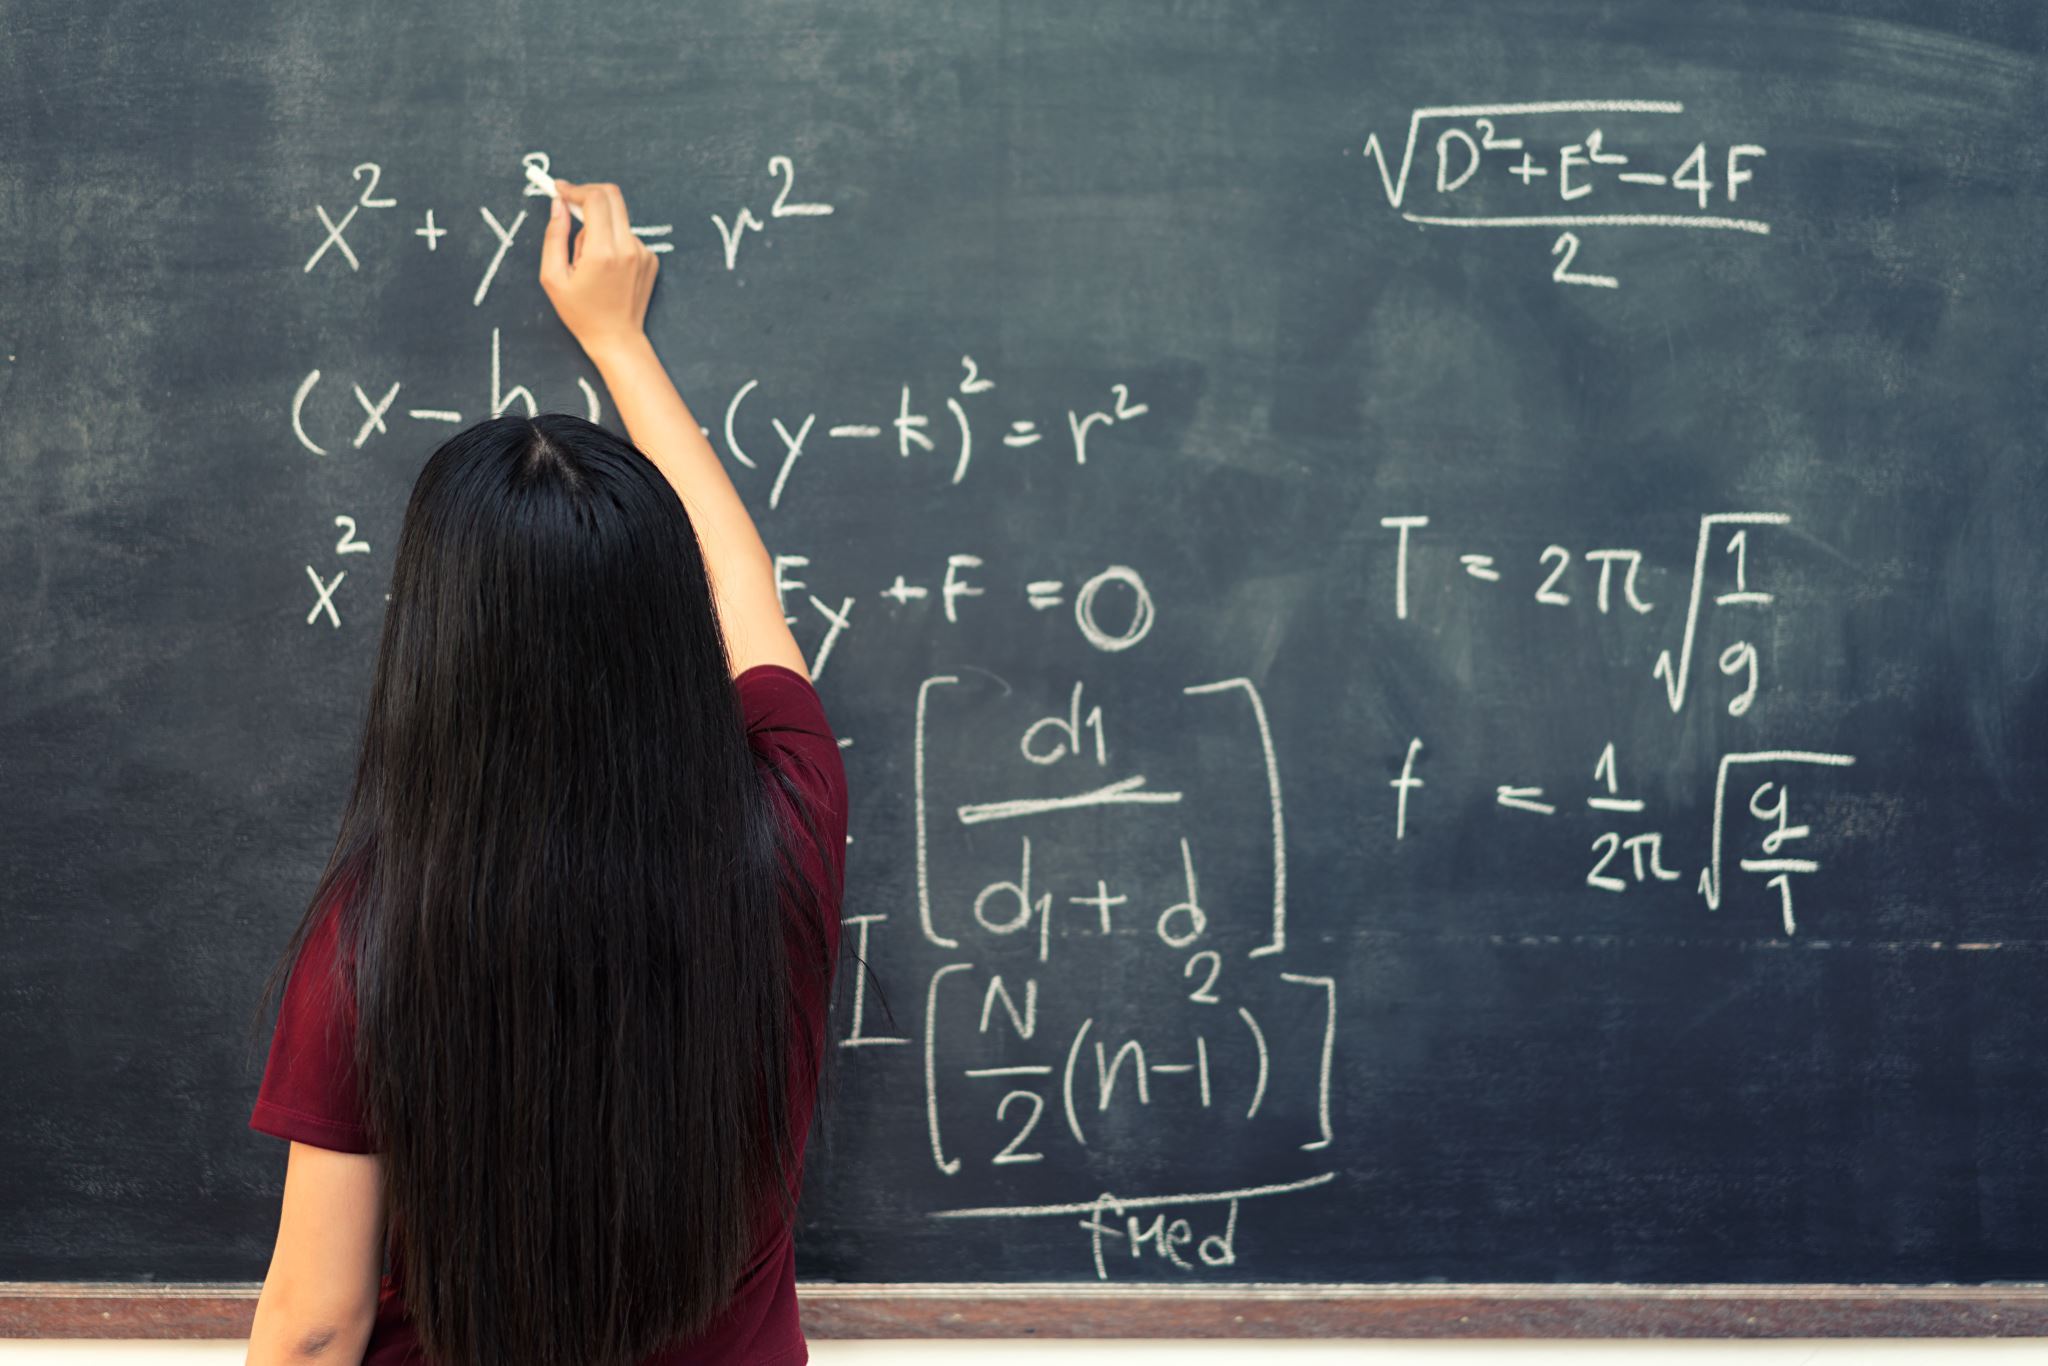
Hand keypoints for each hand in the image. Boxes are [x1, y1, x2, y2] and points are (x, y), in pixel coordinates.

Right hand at [538, 180, 659, 361]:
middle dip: (588, 193)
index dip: (575, 189)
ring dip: (599, 224)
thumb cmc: (581, 312)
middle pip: (612, 196)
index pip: (595, 198)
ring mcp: (644, 253)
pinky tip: (605, 266)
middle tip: (570, 204)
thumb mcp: (553, 278)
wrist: (616, 338)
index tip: (559, 190)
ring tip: (587, 258)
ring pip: (618, 217)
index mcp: (603, 252)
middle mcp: (629, 248)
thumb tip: (558, 204)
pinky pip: (627, 235)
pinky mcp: (652, 258)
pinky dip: (612, 239)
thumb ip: (554, 236)